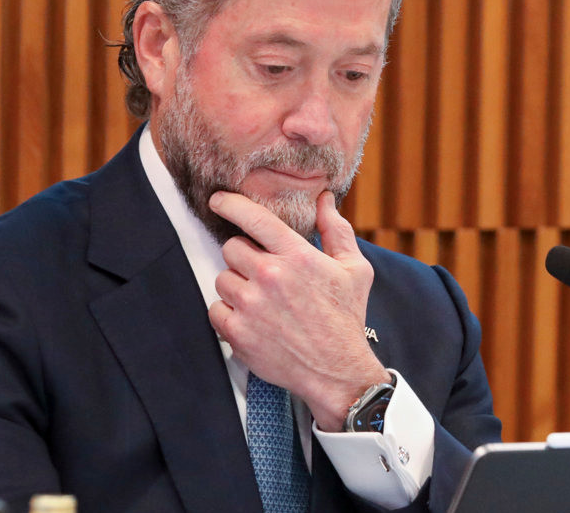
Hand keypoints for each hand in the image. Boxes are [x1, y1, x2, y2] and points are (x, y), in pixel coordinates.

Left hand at [206, 190, 390, 430]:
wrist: (337, 371)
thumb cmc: (346, 318)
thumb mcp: (354, 269)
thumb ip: (336, 230)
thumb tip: (323, 198)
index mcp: (296, 256)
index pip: (253, 218)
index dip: (230, 204)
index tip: (218, 199)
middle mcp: (270, 277)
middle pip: (231, 248)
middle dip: (244, 256)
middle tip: (262, 272)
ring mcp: (250, 306)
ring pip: (222, 279)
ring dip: (236, 286)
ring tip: (260, 301)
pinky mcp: (238, 333)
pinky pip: (215, 310)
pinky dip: (228, 314)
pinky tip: (250, 320)